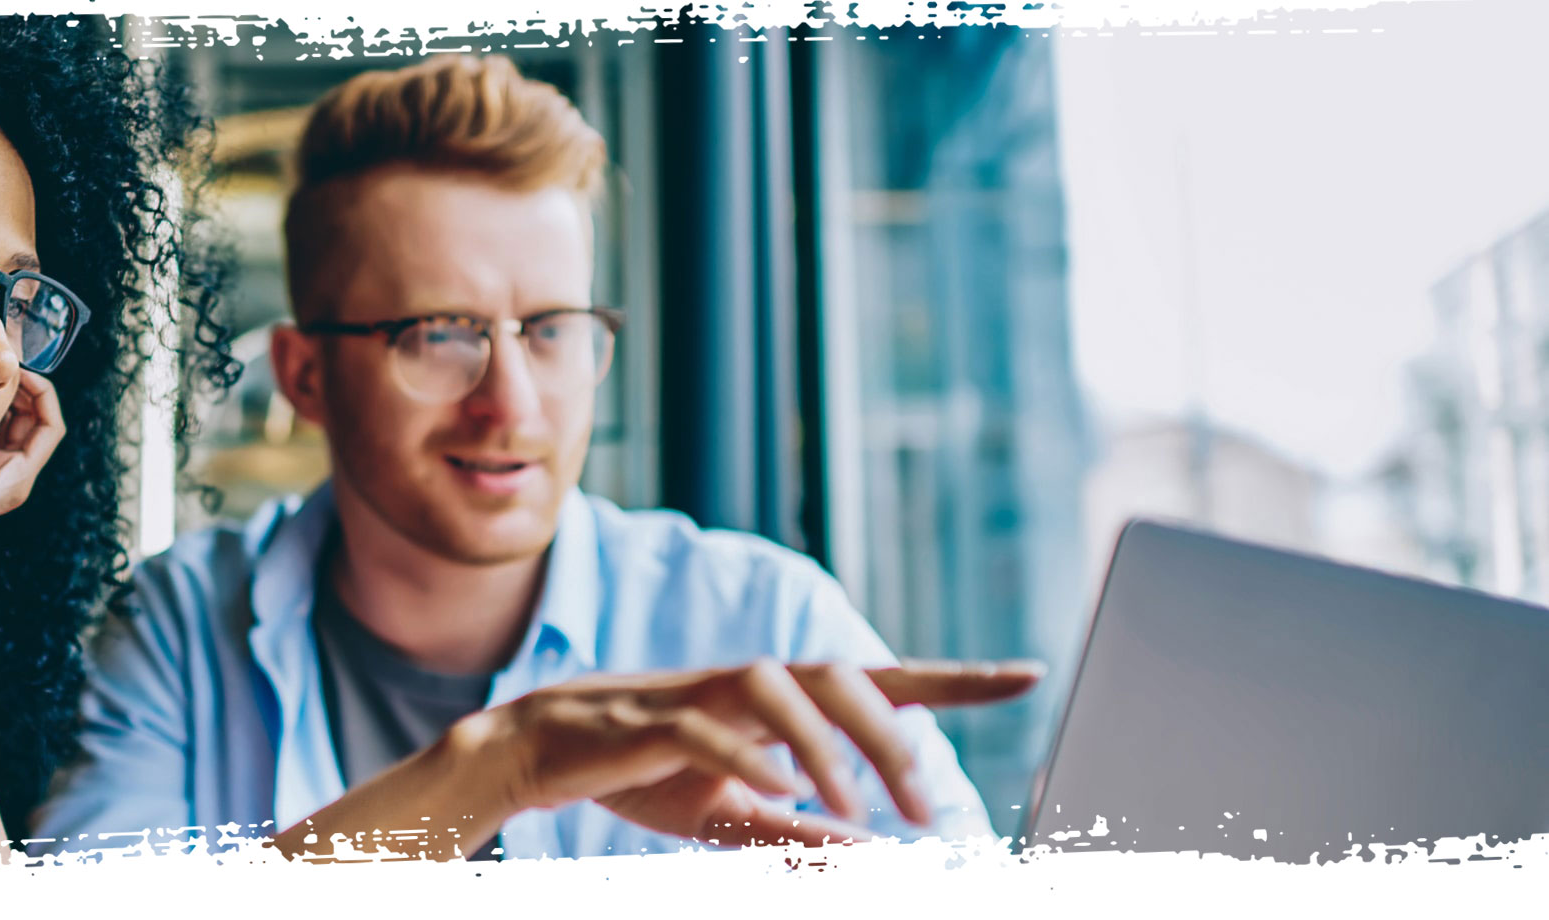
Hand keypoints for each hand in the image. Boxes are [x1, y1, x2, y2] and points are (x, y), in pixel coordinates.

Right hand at [463, 659, 1041, 846]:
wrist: (538, 752)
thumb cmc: (641, 774)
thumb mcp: (732, 814)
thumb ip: (798, 832)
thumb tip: (869, 856)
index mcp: (778, 701)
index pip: (880, 678)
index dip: (954, 677)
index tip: (1028, 674)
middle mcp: (747, 682)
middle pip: (838, 674)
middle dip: (892, 735)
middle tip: (922, 808)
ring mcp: (696, 692)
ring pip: (779, 686)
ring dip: (827, 745)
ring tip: (854, 809)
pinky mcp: (647, 720)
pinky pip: (706, 726)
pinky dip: (751, 757)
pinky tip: (782, 792)